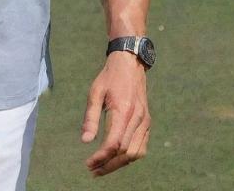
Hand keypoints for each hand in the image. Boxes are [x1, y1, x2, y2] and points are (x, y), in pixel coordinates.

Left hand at [79, 51, 149, 176]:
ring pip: (135, 153)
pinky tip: (117, 158)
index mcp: (123, 110)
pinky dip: (130, 157)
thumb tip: (85, 141)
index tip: (88, 164)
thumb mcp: (95, 92)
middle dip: (108, 165)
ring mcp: (145, 122)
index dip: (101, 157)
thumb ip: (90, 117)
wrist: (130, 63)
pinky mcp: (148, 123)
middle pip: (125, 153)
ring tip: (102, 167)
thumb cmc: (109, 77)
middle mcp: (137, 118)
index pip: (114, 143)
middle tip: (93, 170)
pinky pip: (141, 147)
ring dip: (119, 164)